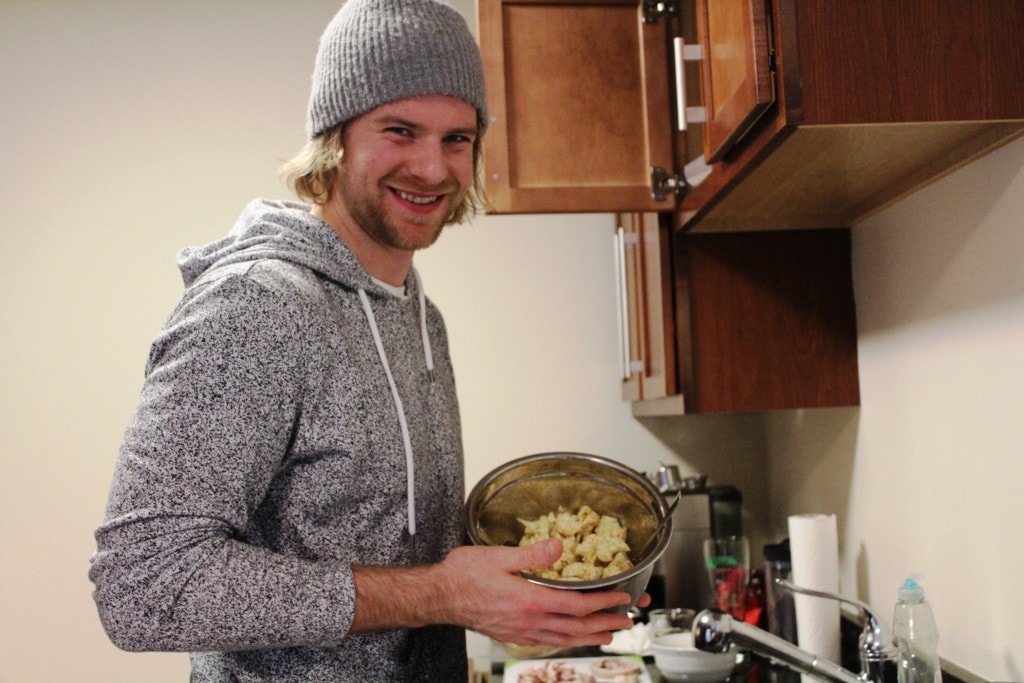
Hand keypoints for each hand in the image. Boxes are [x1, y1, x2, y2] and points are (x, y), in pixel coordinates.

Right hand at [437, 539, 636, 646]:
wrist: (439, 596)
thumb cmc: (464, 574)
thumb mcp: (499, 555)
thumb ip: (532, 553)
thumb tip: (559, 547)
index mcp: (530, 601)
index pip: (577, 606)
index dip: (602, 603)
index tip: (621, 599)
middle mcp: (528, 621)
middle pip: (576, 627)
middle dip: (604, 623)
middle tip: (626, 622)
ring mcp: (520, 631)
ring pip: (563, 638)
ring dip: (589, 636)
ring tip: (607, 634)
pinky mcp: (512, 635)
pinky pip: (546, 641)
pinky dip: (566, 640)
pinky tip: (569, 637)